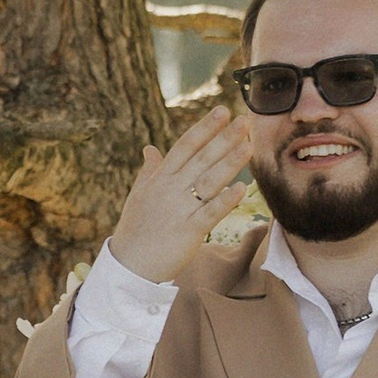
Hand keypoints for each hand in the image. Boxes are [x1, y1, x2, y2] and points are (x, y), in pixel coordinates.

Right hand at [105, 98, 255, 285]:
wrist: (128, 265)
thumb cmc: (135, 229)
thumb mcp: (138, 195)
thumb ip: (149, 170)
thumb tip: (150, 148)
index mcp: (160, 178)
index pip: (185, 146)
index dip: (204, 128)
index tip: (222, 112)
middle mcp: (170, 189)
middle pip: (200, 158)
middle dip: (223, 138)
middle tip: (244, 120)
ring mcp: (179, 209)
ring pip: (208, 181)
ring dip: (229, 163)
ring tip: (249, 145)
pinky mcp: (187, 232)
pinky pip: (209, 213)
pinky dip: (225, 201)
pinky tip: (242, 188)